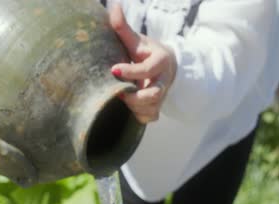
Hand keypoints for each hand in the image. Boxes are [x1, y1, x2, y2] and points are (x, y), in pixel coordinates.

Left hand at [109, 4, 176, 123]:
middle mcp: (164, 80)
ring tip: (120, 96)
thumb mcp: (136, 40)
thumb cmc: (146, 52)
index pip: (147, 69)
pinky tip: (128, 106)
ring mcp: (162, 96)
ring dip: (133, 106)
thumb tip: (114, 6)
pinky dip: (137, 115)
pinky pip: (148, 118)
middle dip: (134, 96)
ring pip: (150, 108)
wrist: (166, 67)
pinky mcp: (158, 107)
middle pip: (154, 94)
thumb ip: (123, 27)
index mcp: (161, 60)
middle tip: (118, 91)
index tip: (113, 69)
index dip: (130, 71)